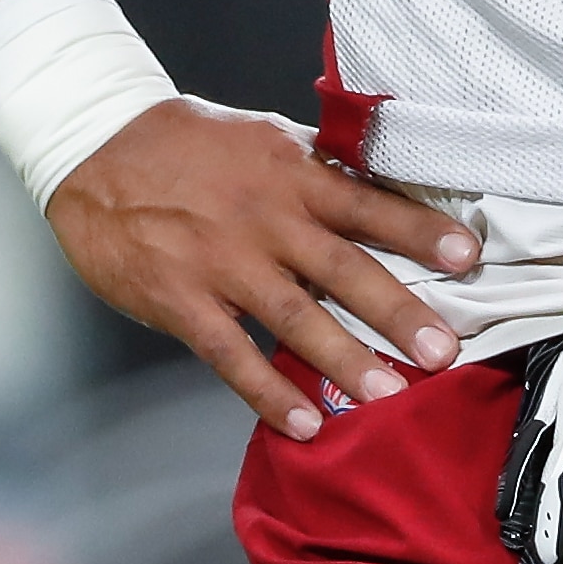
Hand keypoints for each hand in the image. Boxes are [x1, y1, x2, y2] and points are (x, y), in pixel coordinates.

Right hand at [48, 96, 477, 438]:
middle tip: (444, 351)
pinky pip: (231, 354)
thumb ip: (318, 170)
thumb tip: (384, 189)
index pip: (367, 203)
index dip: (418, 230)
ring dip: (344, 359)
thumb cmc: (188, 144)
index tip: (467, 256)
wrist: (95, 147)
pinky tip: (304, 422)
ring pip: (295, 318)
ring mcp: (222, 263)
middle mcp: (265, 219)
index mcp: (291, 175)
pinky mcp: (181, 300)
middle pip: (343, 269)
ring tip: (390, 395)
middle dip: (397, 312)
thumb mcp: (262, 140)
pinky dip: (268, 391)